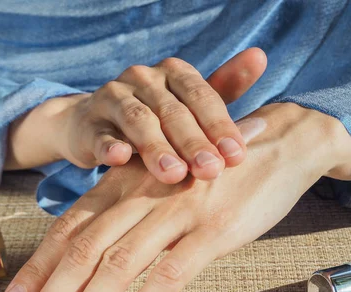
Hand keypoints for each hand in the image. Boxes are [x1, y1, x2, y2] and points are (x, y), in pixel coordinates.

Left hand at [3, 102, 350, 291]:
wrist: (278, 143)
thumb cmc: (214, 168)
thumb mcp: (164, 181)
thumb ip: (131, 211)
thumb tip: (97, 253)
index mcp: (125, 182)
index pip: (69, 227)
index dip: (39, 266)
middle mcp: (142, 194)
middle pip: (83, 250)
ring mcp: (178, 210)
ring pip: (119, 263)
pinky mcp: (214, 229)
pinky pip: (172, 271)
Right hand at [6, 48, 266, 182]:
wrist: (95, 125)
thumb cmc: (156, 118)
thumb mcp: (190, 103)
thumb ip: (225, 87)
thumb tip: (261, 57)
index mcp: (174, 72)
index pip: (202, 96)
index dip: (220, 126)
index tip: (236, 157)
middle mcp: (144, 78)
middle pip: (173, 110)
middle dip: (193, 142)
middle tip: (210, 171)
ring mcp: (113, 98)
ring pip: (138, 121)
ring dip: (156, 147)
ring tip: (174, 174)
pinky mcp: (89, 124)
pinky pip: (100, 136)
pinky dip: (109, 147)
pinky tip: (119, 159)